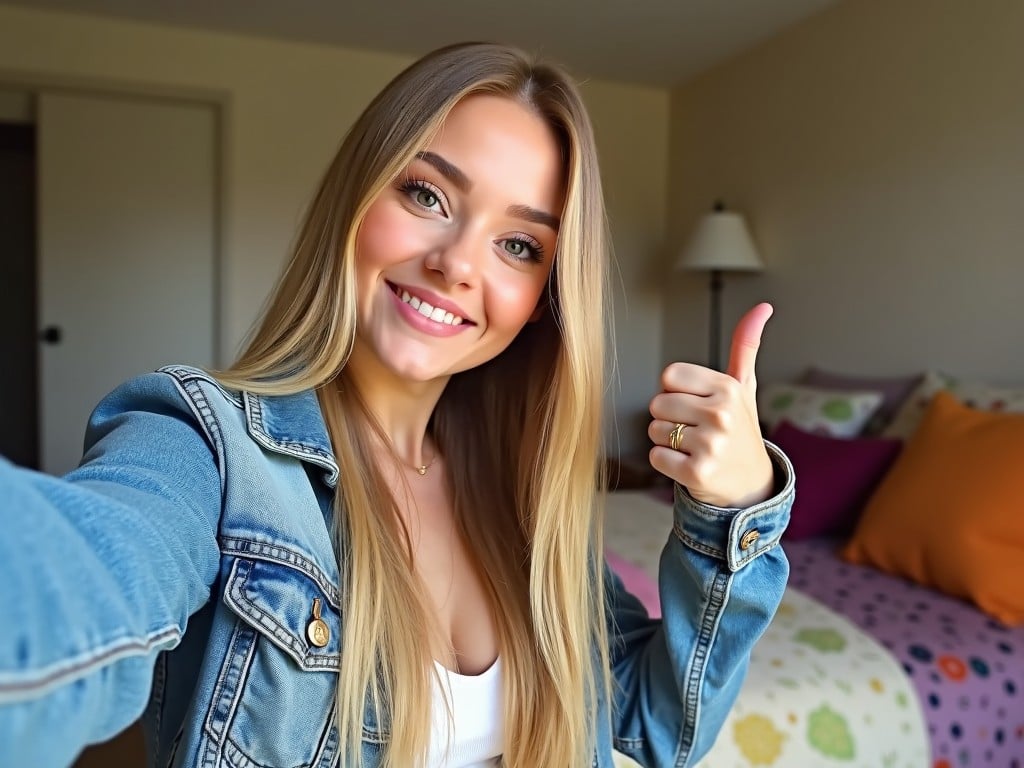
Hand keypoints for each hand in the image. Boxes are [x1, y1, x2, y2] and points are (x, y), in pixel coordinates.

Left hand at [647, 303, 774, 507]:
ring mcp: (711, 444)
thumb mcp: (743, 387)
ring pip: (655, 430)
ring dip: (667, 441)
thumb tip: (762, 307)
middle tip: (695, 430)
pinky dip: (666, 463)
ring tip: (694, 447)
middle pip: (657, 403)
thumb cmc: (739, 429)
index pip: (669, 376)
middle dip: (669, 418)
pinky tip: (689, 464)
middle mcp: (722, 413)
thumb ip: (745, 346)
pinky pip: (656, 457)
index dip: (675, 392)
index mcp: (728, 388)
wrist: (752, 484)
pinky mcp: (699, 472)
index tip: (695, 404)